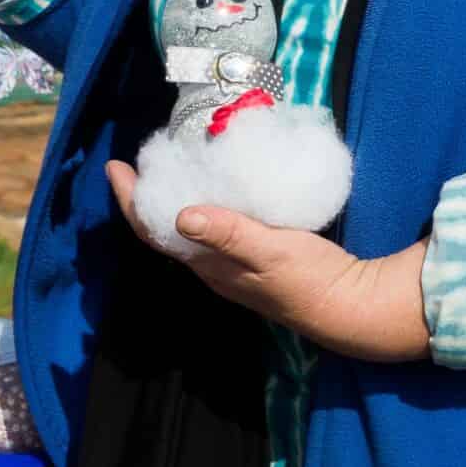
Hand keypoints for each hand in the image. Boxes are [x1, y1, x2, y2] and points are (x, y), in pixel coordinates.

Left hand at [105, 161, 430, 362]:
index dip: (131, 201)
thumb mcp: (271, 250)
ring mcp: (234, 264)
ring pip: (190, 229)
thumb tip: (181, 215)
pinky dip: (206, 202)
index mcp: (210, 265)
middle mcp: (214, 267)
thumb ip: (230, 233)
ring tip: (171, 165)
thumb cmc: (309, 280)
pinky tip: (218, 185)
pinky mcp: (255, 257)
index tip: (116, 166)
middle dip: (147, 196)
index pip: (156, 232)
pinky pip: (216, 227)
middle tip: (140, 160)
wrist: (349, 307)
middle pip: (165, 230)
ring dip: (174, 198)